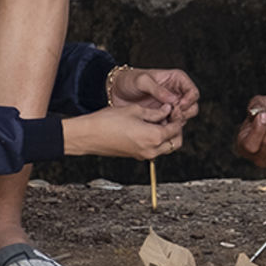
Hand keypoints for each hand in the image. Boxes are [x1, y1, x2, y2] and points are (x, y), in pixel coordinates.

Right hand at [70, 105, 185, 160]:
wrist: (88, 135)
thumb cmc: (107, 121)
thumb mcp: (135, 111)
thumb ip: (155, 112)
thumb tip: (167, 111)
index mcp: (154, 137)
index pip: (176, 128)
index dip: (177, 117)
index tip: (174, 109)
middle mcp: (151, 150)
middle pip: (175, 142)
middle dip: (176, 129)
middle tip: (170, 117)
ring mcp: (143, 155)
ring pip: (166, 148)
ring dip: (167, 136)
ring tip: (158, 121)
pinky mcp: (136, 156)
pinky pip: (154, 150)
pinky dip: (156, 140)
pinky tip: (148, 127)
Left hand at [110, 65, 199, 124]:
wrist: (114, 91)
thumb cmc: (128, 80)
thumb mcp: (142, 81)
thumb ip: (158, 90)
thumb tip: (173, 100)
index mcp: (176, 80)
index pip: (193, 92)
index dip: (189, 100)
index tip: (178, 106)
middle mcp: (176, 93)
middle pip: (192, 107)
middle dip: (184, 113)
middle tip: (172, 115)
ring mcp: (170, 106)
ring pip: (183, 118)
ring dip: (176, 122)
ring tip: (163, 120)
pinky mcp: (163, 116)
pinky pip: (171, 125)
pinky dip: (167, 128)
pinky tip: (157, 126)